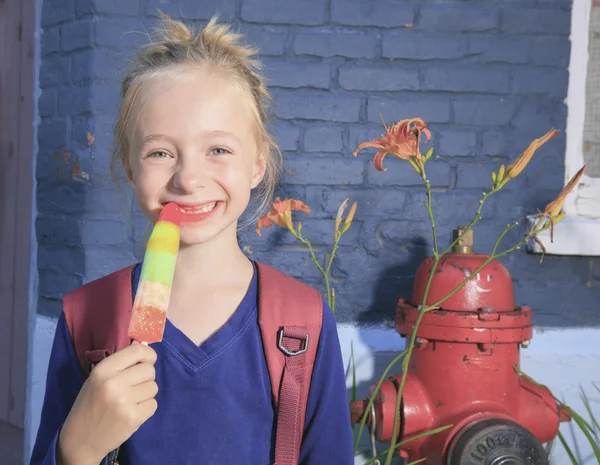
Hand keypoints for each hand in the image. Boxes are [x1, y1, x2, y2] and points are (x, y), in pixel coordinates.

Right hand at [57, 342, 157, 464]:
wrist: (80, 440)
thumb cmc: (90, 405)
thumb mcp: (98, 379)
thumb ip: (121, 364)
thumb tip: (144, 346)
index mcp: (103, 369)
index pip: (138, 351)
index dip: (148, 355)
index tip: (148, 361)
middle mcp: (114, 383)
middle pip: (149, 370)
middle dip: (146, 377)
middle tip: (133, 387)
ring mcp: (124, 401)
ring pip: (153, 387)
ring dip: (145, 394)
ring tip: (129, 401)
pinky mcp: (133, 417)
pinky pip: (153, 404)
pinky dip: (146, 408)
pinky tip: (131, 412)